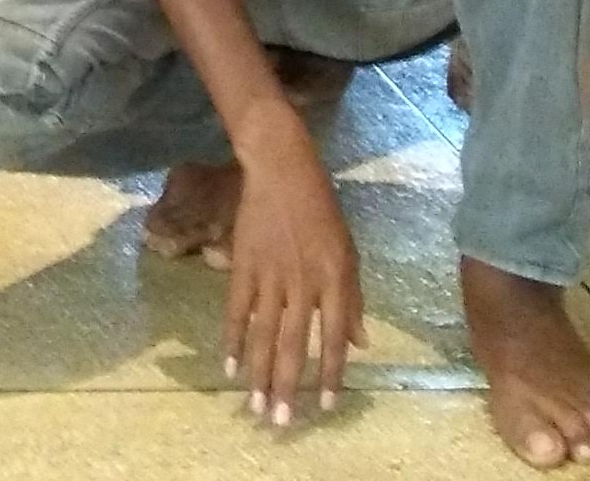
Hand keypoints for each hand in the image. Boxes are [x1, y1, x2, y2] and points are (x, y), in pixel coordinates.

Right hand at [220, 120, 361, 427]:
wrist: (282, 169)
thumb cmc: (322, 210)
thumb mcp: (349, 251)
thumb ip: (353, 299)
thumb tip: (359, 343)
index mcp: (334, 279)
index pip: (332, 338)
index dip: (329, 374)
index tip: (325, 405)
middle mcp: (303, 282)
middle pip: (292, 344)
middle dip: (286, 386)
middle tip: (280, 421)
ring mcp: (270, 275)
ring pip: (263, 334)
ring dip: (258, 373)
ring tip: (253, 404)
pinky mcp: (243, 265)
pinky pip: (237, 310)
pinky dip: (232, 339)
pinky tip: (229, 365)